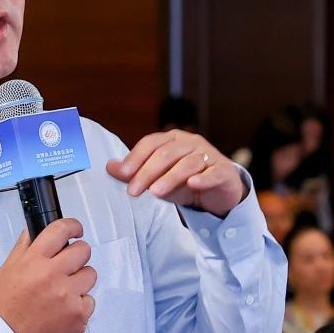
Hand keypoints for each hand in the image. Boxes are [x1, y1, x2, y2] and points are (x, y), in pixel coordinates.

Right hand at [0, 218, 96, 332]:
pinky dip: (80, 304)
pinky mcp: (79, 315)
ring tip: (64, 291)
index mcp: (34, 261)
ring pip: (90, 274)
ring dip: (80, 280)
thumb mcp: (8, 270)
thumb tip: (36, 228)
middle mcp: (53, 276)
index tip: (76, 230)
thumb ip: (24, 246)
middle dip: (78, 255)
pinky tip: (64, 310)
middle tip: (69, 264)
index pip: (61, 230)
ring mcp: (68, 296)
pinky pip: (90, 300)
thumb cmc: (9, 307)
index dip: (73, 226)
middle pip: (83, 250)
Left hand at [106, 132, 246, 217]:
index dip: (136, 158)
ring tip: (155, 193)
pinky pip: (213, 173)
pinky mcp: (223, 171)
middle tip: (133, 191)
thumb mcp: (157, 178)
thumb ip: (134, 173)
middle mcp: (190, 143)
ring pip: (188, 163)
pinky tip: (193, 184)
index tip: (123, 175)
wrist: (219, 191)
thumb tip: (109, 167)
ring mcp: (208, 155)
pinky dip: (203, 178)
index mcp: (172, 139)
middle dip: (147, 172)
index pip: (151, 143)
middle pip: (166, 153)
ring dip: (170, 178)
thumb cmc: (185, 181)